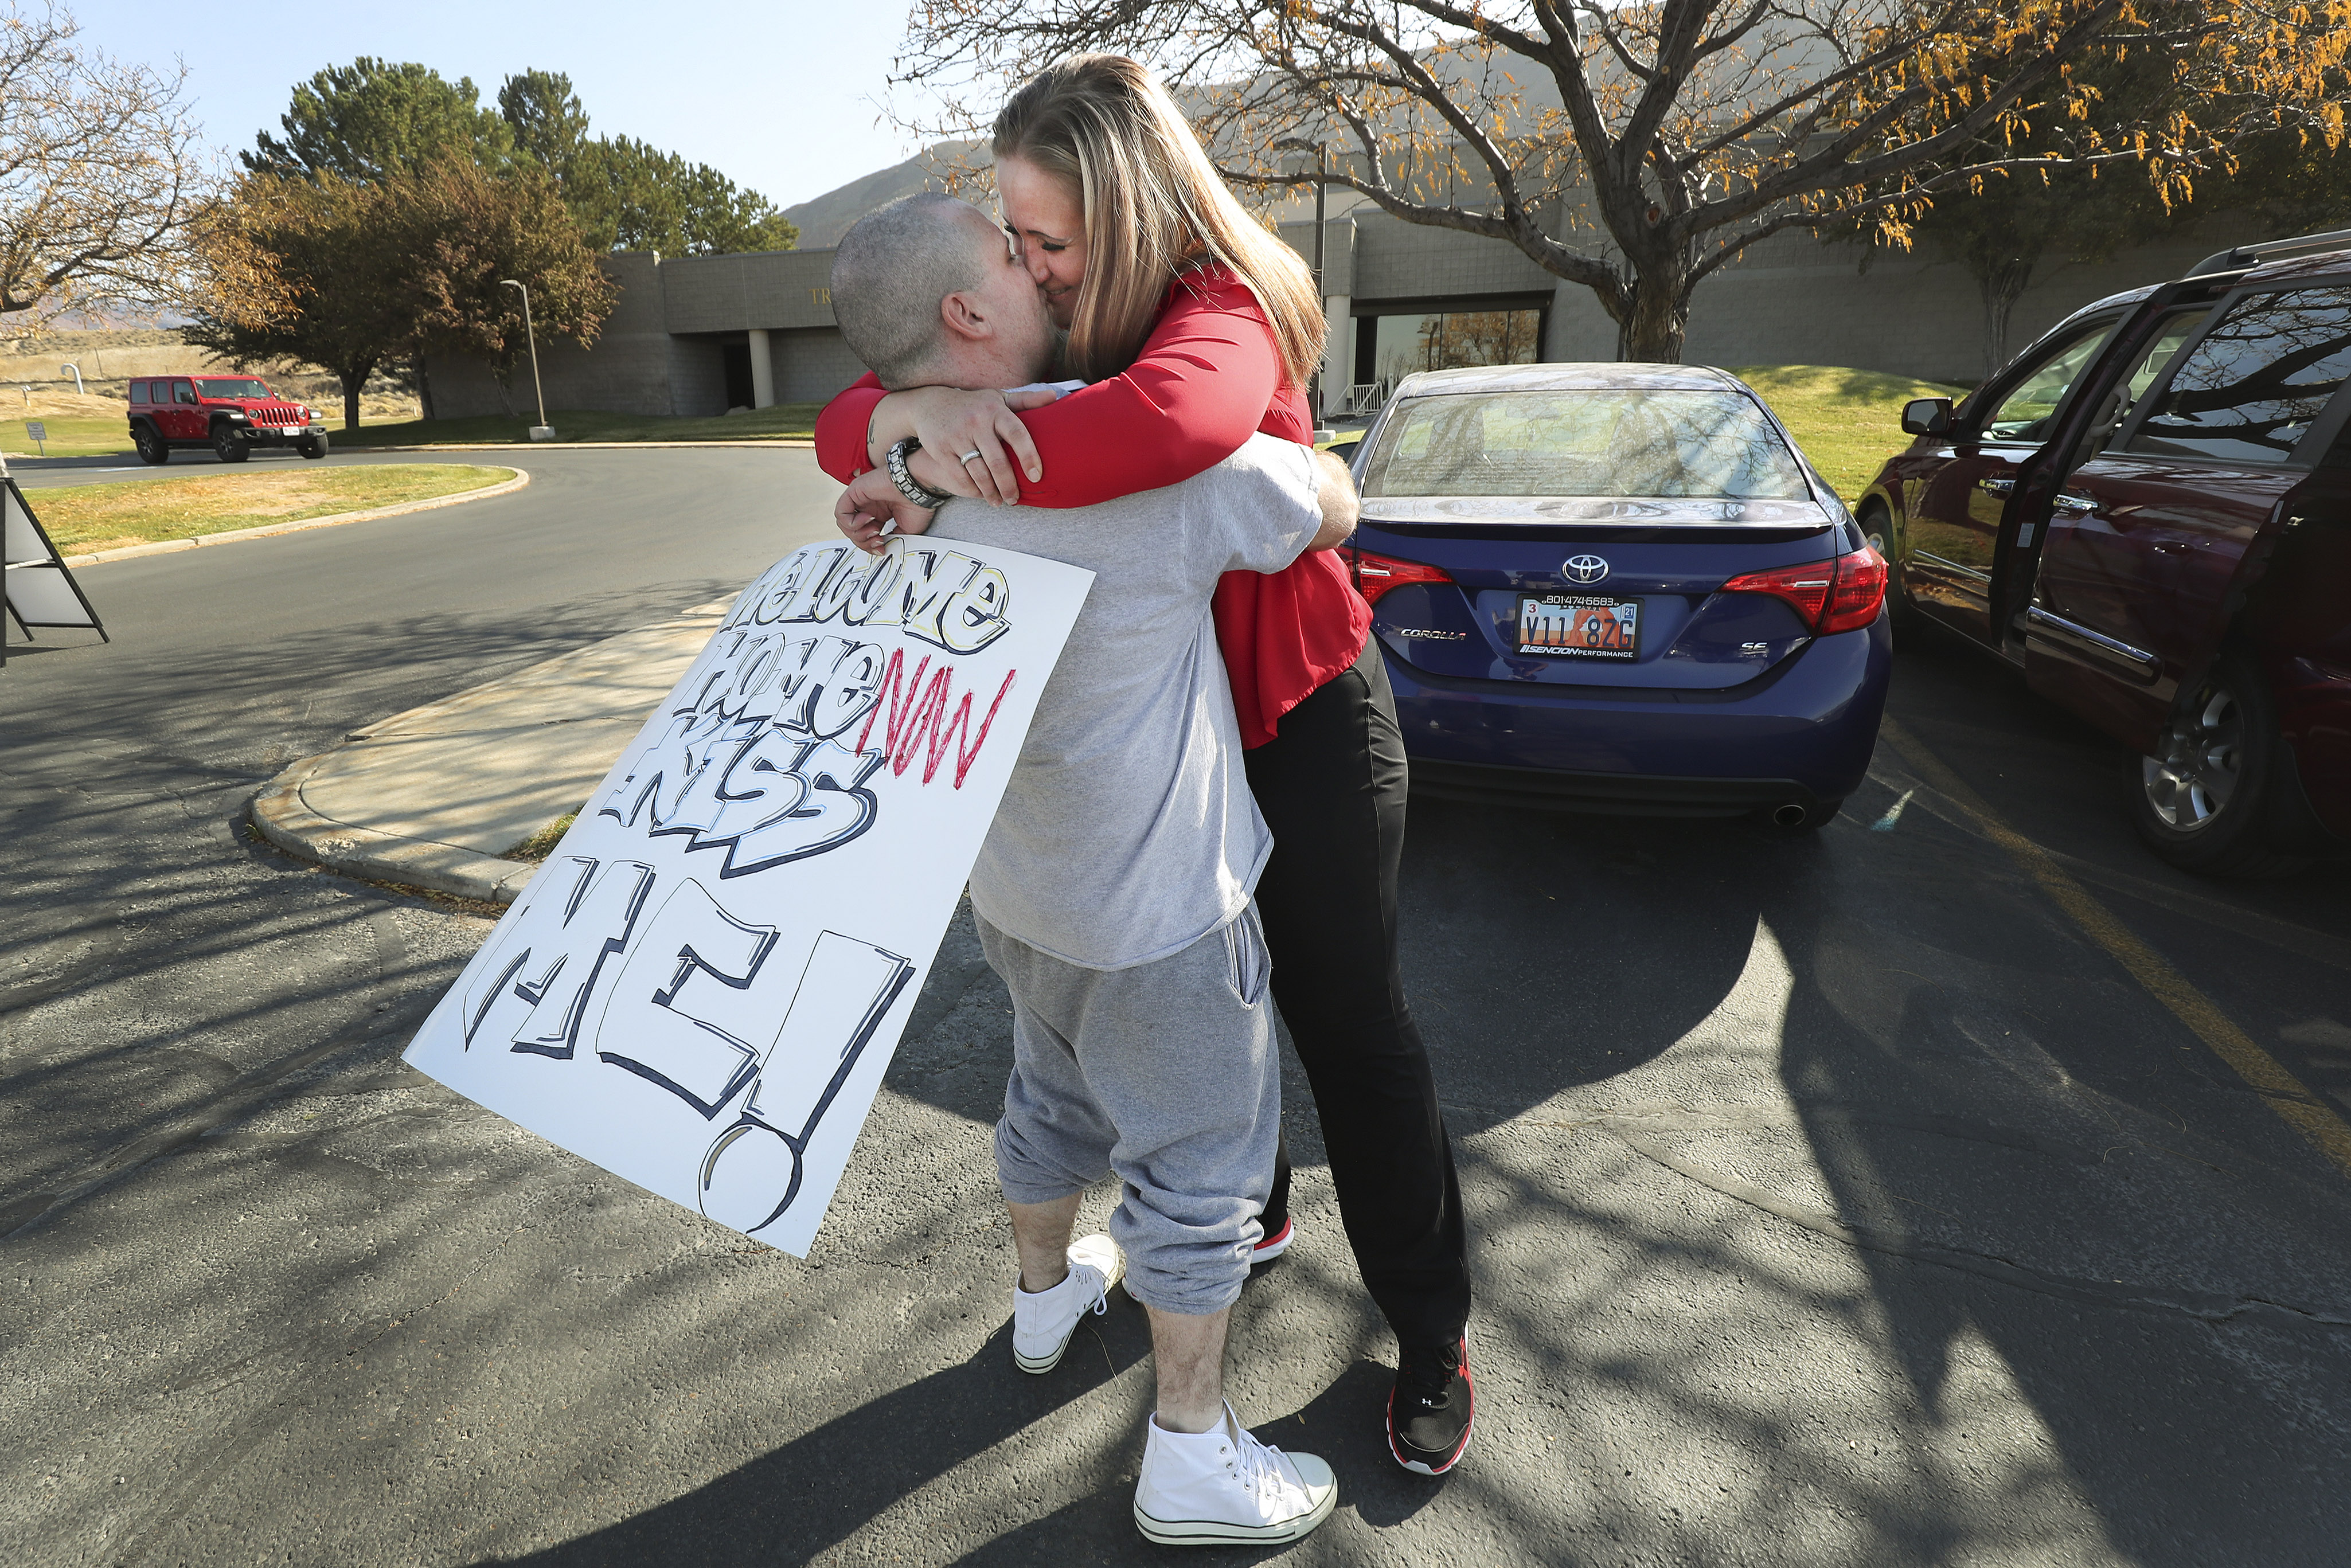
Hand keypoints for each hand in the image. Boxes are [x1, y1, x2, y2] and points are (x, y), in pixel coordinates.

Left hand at [835, 468, 933, 555]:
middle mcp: (868, 506)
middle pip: (852, 532)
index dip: (870, 546)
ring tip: (875, 530)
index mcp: (878, 514)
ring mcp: (860, 499)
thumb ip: (890, 539)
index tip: (882, 548)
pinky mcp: (854, 491)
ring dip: (858, 534)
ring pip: (844, 524)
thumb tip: (881, 548)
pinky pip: (841, 512)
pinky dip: (851, 522)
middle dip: (864, 542)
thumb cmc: (918, 505)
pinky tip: (868, 519)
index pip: (863, 535)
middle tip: (878, 541)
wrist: (920, 488)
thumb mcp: (905, 530)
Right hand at [872, 386, 1047, 503]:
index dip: (1029, 456)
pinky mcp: (941, 449)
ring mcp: (957, 436)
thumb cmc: (973, 404)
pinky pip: (960, 476)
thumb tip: (1054, 397)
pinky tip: (981, 495)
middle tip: (1015, 499)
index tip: (1036, 477)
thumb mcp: (998, 397)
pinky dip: (972, 489)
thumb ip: (1026, 401)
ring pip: (979, 473)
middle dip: (1008, 485)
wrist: (930, 404)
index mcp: (995, 410)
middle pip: (997, 461)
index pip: (1017, 434)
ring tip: (999, 501)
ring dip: (991, 492)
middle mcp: (976, 422)